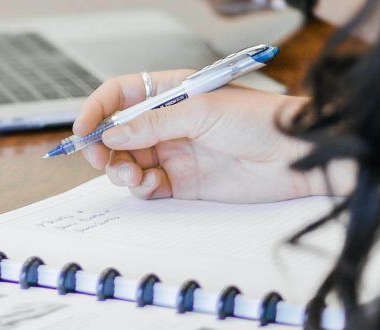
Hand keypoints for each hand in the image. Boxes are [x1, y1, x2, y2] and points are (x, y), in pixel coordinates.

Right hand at [76, 69, 330, 202]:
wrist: (296, 157)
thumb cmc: (261, 120)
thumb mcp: (201, 111)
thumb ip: (153, 124)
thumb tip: (113, 133)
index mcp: (170, 93)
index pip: (120, 95)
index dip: (97, 110)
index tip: (82, 129)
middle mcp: (168, 122)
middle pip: (117, 132)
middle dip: (102, 145)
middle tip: (100, 158)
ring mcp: (174, 152)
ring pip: (127, 161)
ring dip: (120, 169)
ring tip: (130, 173)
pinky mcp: (182, 182)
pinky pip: (146, 185)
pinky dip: (139, 186)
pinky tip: (148, 184)